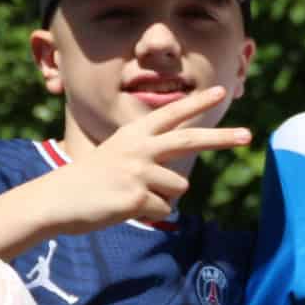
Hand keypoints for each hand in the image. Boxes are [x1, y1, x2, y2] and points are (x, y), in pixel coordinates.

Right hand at [57, 85, 250, 229]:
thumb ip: (150, 158)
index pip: (171, 115)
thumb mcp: (119, 157)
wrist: (56, 200)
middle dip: (221, 138)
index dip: (197, 103)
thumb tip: (184, 179)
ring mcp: (138, 171)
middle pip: (189, 140)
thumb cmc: (91, 181)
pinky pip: (164, 210)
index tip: (220, 90)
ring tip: (131, 196)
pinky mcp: (136, 196)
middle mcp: (139, 147)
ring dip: (162, 198)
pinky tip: (124, 208)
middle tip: (248, 135)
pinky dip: (150, 214)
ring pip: (179, 187)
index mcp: (133, 134)